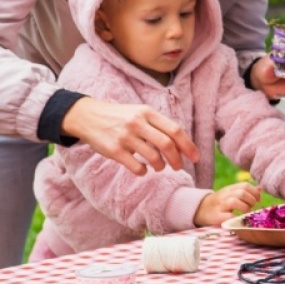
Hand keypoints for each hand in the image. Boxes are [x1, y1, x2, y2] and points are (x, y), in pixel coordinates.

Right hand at [60, 95, 199, 175]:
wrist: (88, 117)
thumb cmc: (120, 116)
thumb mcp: (139, 113)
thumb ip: (158, 125)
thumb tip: (182, 144)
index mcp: (147, 112)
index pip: (175, 130)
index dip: (188, 146)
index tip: (196, 158)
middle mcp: (138, 123)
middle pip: (167, 145)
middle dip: (177, 160)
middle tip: (179, 167)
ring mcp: (125, 137)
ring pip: (153, 158)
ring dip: (161, 166)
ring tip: (159, 167)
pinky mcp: (114, 151)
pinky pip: (136, 167)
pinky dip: (143, 171)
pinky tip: (142, 169)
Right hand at [193, 182, 261, 226]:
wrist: (200, 209)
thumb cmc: (220, 202)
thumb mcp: (231, 193)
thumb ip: (245, 191)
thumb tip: (260, 188)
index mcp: (229, 189)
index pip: (245, 185)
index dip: (254, 192)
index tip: (258, 200)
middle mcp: (225, 195)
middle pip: (241, 193)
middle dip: (251, 200)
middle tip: (252, 207)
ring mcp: (220, 205)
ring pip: (234, 201)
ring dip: (245, 208)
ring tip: (246, 212)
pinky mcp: (217, 217)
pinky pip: (229, 216)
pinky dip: (237, 218)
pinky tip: (239, 220)